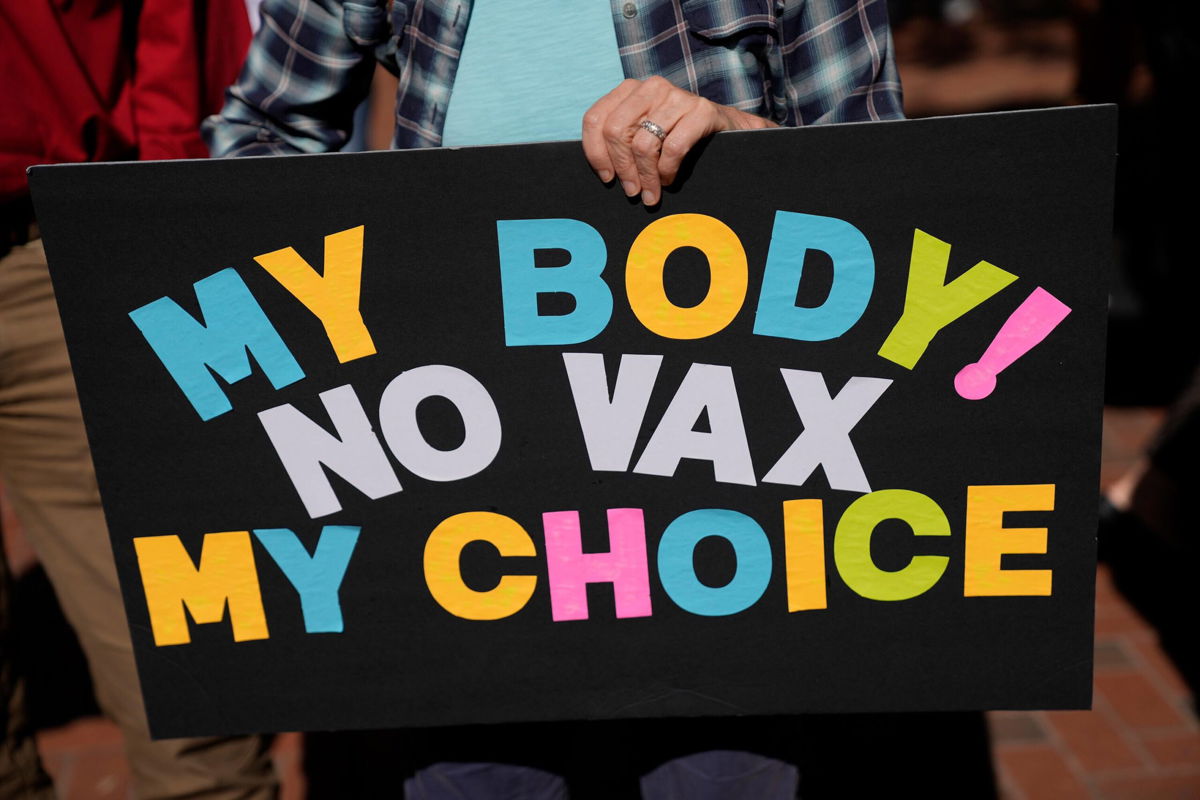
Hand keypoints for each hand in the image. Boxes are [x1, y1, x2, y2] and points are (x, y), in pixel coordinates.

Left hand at [582, 77, 776, 205]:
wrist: (728, 131)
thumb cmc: (679, 136)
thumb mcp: (645, 133)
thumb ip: (622, 141)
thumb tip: (601, 170)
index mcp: (630, 90)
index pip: (595, 119)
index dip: (596, 154)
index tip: (607, 178)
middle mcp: (651, 87)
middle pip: (616, 132)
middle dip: (623, 169)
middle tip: (633, 192)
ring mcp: (677, 96)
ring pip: (644, 144)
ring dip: (646, 177)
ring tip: (652, 193)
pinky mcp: (702, 109)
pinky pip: (674, 147)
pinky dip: (668, 171)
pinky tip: (670, 180)